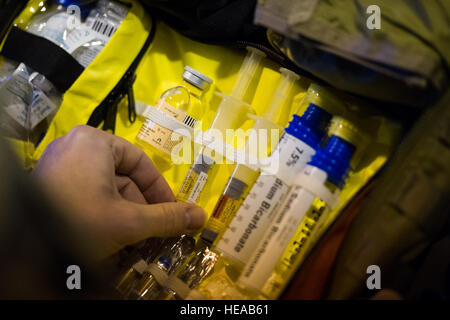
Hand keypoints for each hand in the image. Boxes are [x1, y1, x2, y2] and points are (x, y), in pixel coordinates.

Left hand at [32, 125, 204, 258]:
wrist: (18, 249)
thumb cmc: (78, 222)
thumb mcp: (128, 221)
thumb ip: (167, 218)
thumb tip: (202, 216)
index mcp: (95, 141)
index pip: (141, 162)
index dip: (160, 190)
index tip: (172, 212)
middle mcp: (75, 146)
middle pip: (123, 177)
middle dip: (140, 208)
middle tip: (151, 233)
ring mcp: (59, 164)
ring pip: (105, 189)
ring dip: (123, 215)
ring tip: (130, 241)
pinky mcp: (49, 184)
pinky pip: (86, 195)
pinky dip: (101, 214)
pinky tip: (108, 238)